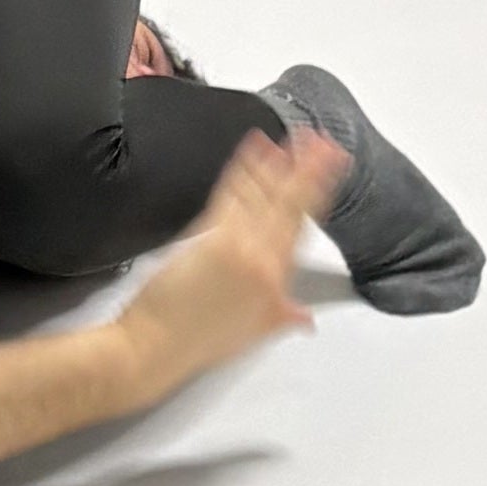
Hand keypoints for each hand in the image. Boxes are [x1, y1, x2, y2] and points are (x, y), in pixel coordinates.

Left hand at [111, 131, 343, 407]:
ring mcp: (237, 243)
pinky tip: (256, 147)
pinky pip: (234, 191)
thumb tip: (305, 316)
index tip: (331, 169)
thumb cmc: (196, 341)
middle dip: (309, 170)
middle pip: (292, 204)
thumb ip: (282, 316)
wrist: (154, 348)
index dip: (319, 194)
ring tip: (293, 138)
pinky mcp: (211, 234)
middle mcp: (261, 258)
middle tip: (324, 143)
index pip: (303, 226)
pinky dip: (247, 167)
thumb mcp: (252, 333)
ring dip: (281, 163)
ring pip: (266, 194)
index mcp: (275, 280)